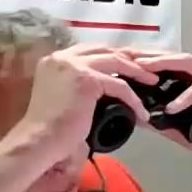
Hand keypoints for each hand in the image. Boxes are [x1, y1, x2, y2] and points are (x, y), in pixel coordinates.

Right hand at [19, 44, 152, 156]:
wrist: (39, 141)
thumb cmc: (50, 129)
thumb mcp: (64, 97)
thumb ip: (79, 85)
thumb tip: (104, 87)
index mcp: (55, 60)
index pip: (91, 50)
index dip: (113, 55)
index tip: (131, 63)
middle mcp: (62, 57)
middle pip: (105, 49)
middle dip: (129, 58)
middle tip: (148, 68)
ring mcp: (74, 65)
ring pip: (115, 62)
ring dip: (137, 72)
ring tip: (153, 82)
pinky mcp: (86, 79)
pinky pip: (118, 85)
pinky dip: (133, 98)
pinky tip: (141, 111)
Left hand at [125, 50, 191, 191]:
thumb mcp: (179, 130)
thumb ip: (161, 121)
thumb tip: (137, 116)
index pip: (171, 63)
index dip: (149, 59)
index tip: (126, 61)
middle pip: (178, 57)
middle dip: (154, 57)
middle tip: (132, 61)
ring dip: (166, 66)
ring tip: (146, 72)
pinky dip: (187, 96)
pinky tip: (173, 106)